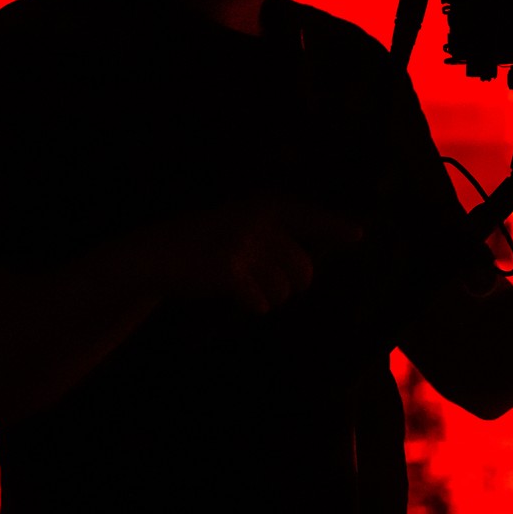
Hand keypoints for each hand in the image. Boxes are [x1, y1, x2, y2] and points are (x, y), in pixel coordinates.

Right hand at [166, 191, 363, 314]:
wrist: (153, 256)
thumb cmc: (201, 246)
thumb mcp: (237, 225)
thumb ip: (274, 235)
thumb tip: (311, 262)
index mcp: (261, 207)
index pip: (307, 215)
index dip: (334, 226)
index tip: (359, 235)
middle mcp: (257, 221)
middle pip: (304, 269)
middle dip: (294, 285)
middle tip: (272, 286)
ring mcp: (244, 244)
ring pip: (284, 289)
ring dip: (269, 296)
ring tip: (244, 286)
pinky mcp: (231, 270)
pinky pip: (262, 302)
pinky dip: (253, 306)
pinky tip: (235, 297)